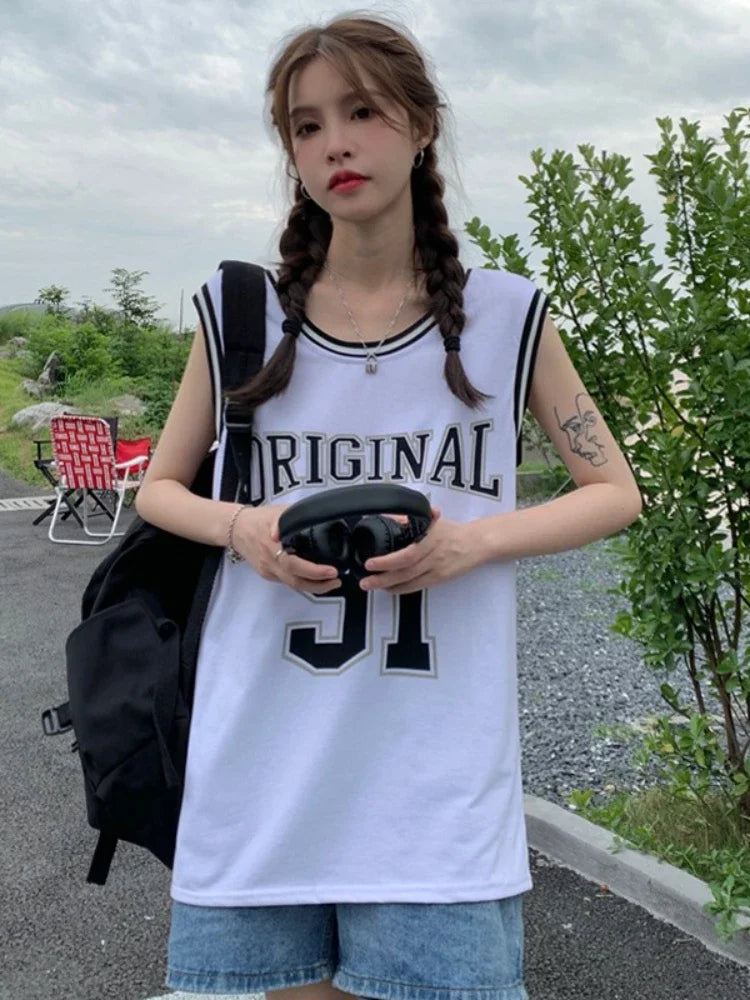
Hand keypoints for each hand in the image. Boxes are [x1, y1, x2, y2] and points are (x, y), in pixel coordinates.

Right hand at [231, 504, 340, 594]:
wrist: (235, 529)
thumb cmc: (258, 519)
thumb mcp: (278, 511)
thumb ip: (293, 515)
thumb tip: (306, 518)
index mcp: (273, 546)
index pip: (295, 565)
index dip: (315, 571)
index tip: (332, 570)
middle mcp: (270, 562)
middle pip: (296, 582)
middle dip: (320, 585)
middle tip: (337, 580)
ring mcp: (268, 571)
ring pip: (293, 585)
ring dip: (314, 587)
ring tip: (331, 583)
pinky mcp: (268, 574)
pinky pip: (287, 582)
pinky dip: (303, 583)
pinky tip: (315, 581)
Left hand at [358, 508, 481, 594]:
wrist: (476, 543)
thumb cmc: (452, 531)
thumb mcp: (433, 520)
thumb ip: (413, 519)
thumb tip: (392, 518)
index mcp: (430, 538)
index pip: (407, 554)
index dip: (387, 561)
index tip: (370, 563)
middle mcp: (434, 556)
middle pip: (406, 571)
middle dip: (382, 578)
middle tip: (364, 581)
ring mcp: (437, 569)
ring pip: (410, 582)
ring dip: (388, 585)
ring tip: (371, 585)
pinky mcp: (440, 579)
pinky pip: (417, 586)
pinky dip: (401, 589)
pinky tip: (388, 588)